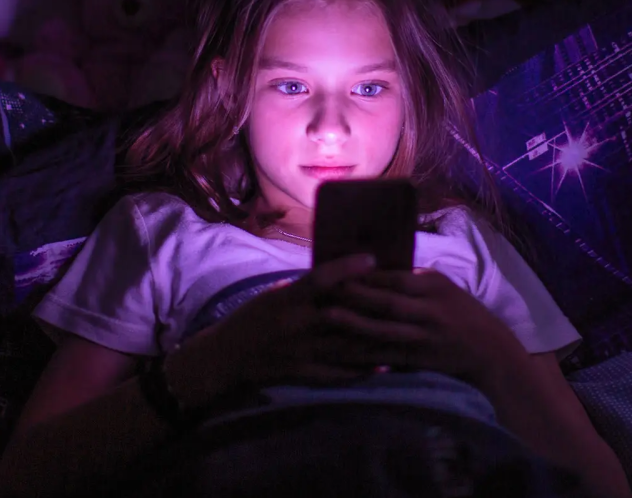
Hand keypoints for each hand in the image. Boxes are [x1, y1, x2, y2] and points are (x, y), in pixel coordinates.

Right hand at [166, 254, 386, 405]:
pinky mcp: (303, 373)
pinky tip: (385, 365)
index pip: (320, 279)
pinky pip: (338, 373)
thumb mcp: (274, 295)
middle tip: (401, 298)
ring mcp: (301, 352)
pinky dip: (362, 370)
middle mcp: (295, 325)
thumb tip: (339, 275)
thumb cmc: (252, 317)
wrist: (226, 356)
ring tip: (404, 332)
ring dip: (376, 340)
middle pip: (342, 314)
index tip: (372, 258)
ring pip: (346, 346)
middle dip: (372, 306)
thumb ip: (304, 289)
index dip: (347, 268)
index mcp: (286, 300)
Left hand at [329, 268, 529, 386]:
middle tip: (326, 288)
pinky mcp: (419, 359)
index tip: (341, 269)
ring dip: (355, 323)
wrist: (489, 351)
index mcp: (434, 287)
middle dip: (356, 295)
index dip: (368, 275)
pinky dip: (365, 353)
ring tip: (329, 316)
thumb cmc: (463, 313)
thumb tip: (378, 268)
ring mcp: (424, 337)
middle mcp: (429, 311)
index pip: (397, 278)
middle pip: (387, 302)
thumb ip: (414, 280)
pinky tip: (344, 350)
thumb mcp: (444, 288)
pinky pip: (387, 355)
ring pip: (384, 330)